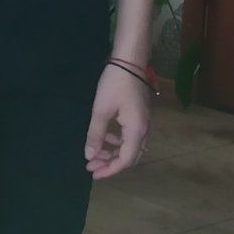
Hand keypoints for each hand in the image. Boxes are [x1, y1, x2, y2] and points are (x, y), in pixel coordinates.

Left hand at [84, 62, 152, 179]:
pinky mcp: (140, 115)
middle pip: (130, 156)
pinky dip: (118, 141)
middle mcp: (144, 130)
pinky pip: (131, 136)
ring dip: (113, 152)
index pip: (125, 160)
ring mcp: (144, 122)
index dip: (110, 170)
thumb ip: (95, 134)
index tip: (93, 173)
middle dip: (110, 163)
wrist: (130, 60)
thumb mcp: (101, 110)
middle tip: (91, 165)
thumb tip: (89, 156)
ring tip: (95, 154)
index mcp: (136, 130)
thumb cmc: (115, 83)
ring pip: (130, 146)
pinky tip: (105, 138)